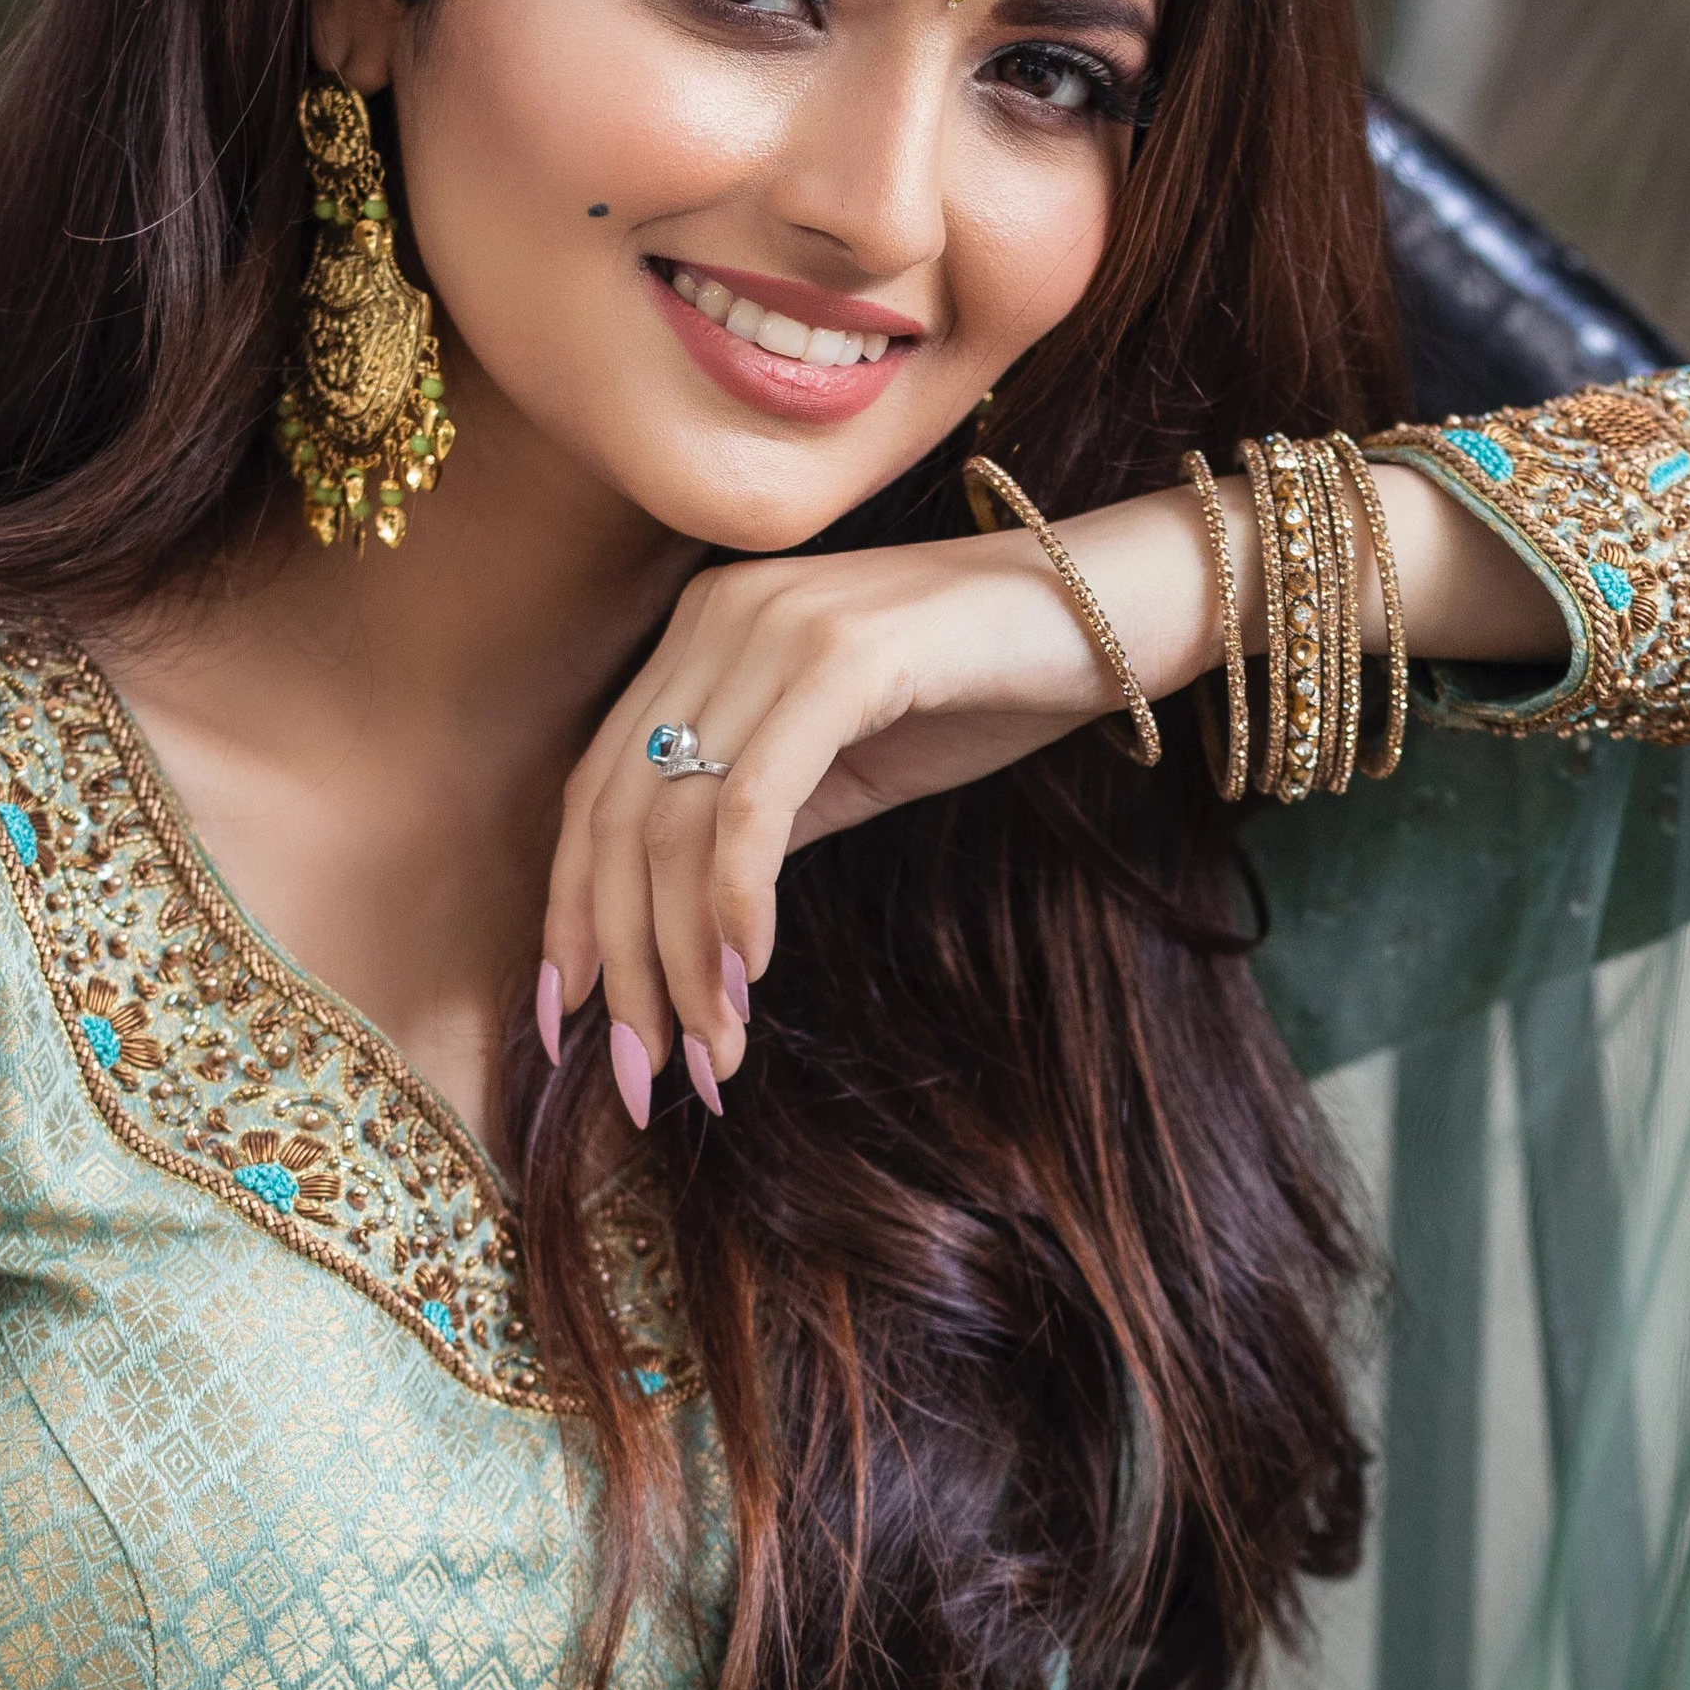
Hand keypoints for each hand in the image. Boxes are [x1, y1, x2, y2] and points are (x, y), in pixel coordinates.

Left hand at [537, 456, 1544, 1117]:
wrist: (1120, 608)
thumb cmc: (989, 688)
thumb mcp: (846, 767)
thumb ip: (755, 824)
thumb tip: (683, 939)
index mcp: (701, 638)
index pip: (597, 794)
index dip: (572, 914)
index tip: (569, 1025)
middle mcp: (717, 618)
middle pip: (620, 820)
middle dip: (622, 966)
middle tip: (641, 1081)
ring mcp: (775, 625)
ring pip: (677, 824)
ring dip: (686, 962)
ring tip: (713, 1062)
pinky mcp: (844, 654)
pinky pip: (757, 799)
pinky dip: (740, 899)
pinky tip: (756, 977)